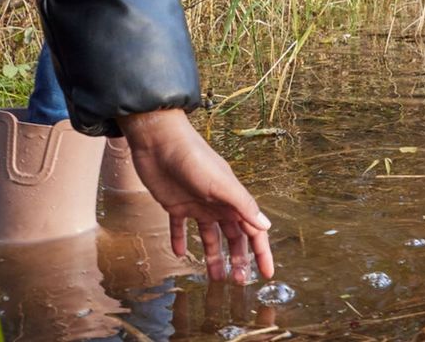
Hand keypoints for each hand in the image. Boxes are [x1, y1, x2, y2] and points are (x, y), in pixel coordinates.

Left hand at [118, 109, 272, 281]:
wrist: (158, 142)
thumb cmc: (192, 158)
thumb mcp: (220, 183)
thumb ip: (242, 205)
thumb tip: (265, 226)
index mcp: (232, 199)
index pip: (253, 231)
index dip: (261, 252)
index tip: (266, 274)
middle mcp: (218, 203)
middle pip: (233, 237)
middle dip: (238, 259)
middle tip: (238, 282)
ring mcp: (197, 204)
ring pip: (209, 236)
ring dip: (213, 256)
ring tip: (215, 278)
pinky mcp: (176, 204)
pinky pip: (180, 228)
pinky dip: (180, 240)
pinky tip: (180, 253)